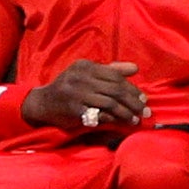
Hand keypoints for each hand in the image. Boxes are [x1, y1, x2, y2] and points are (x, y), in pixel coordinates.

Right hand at [25, 61, 146, 132]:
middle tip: (145, 111)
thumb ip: (111, 70)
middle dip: (133, 102)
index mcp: (85, 66)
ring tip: (135, 120)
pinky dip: (112, 119)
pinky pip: (99, 114)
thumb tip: (135, 68)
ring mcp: (76, 93)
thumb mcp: (87, 74)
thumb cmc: (69, 87)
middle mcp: (81, 77)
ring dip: (126, 113)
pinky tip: (120, 122)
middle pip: (115, 90)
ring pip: (110, 103)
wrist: (43, 103)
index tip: (143, 99)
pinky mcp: (74, 109)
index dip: (132, 88)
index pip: (115, 76)